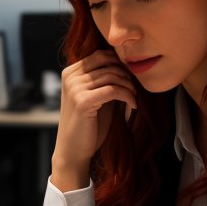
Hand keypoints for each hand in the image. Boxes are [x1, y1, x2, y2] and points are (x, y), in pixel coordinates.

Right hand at [51, 50, 137, 189]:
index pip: (101, 55)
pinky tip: (133, 106)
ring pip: (112, 76)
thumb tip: (129, 64)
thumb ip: (105, 80)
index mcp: (70, 72)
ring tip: (135, 99)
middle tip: (136, 89)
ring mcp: (74, 88)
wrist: (73, 150)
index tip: (132, 78)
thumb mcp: (96, 96)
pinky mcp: (82, 101)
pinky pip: (113, 90)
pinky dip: (127, 96)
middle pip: (108, 63)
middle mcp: (70, 77)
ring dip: (129, 87)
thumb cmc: (88, 124)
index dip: (120, 64)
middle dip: (127, 75)